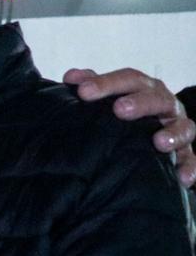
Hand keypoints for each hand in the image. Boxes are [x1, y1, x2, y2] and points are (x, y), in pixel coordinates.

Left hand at [63, 67, 195, 186]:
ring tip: (159, 143)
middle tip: (120, 110)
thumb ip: (92, 87)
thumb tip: (71, 77)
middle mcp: (165, 106)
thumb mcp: (110, 99)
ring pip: (184, 128)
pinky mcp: (186, 154)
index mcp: (145, 90)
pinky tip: (182, 178)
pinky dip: (190, 167)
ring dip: (173, 134)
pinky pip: (192, 161)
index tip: (84, 91)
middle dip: (140, 103)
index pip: (130, 80)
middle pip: (157, 99)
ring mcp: (178, 129)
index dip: (108, 83)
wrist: (149, 137)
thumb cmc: (125, 115)